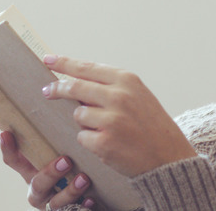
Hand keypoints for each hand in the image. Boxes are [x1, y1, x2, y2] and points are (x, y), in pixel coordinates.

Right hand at [0, 131, 95, 209]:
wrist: (81, 198)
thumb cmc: (68, 168)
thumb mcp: (55, 152)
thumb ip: (53, 137)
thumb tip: (60, 104)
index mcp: (32, 172)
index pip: (13, 161)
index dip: (8, 149)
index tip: (6, 133)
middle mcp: (39, 190)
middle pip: (37, 184)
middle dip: (50, 173)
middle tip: (66, 160)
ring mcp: (53, 203)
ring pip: (56, 202)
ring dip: (70, 190)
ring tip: (83, 178)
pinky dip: (84, 205)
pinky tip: (92, 198)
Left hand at [41, 55, 197, 177]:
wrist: (168, 156)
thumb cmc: (151, 124)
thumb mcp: (138, 95)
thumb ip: (110, 86)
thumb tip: (75, 81)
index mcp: (127, 80)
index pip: (87, 68)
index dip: (64, 63)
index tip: (48, 59)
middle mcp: (119, 96)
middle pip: (74, 87)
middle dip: (57, 89)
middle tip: (47, 92)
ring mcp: (111, 119)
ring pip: (78, 115)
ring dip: (85, 123)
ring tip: (107, 130)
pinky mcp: (104, 142)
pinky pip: (82, 137)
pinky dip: (90, 141)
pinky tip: (109, 144)